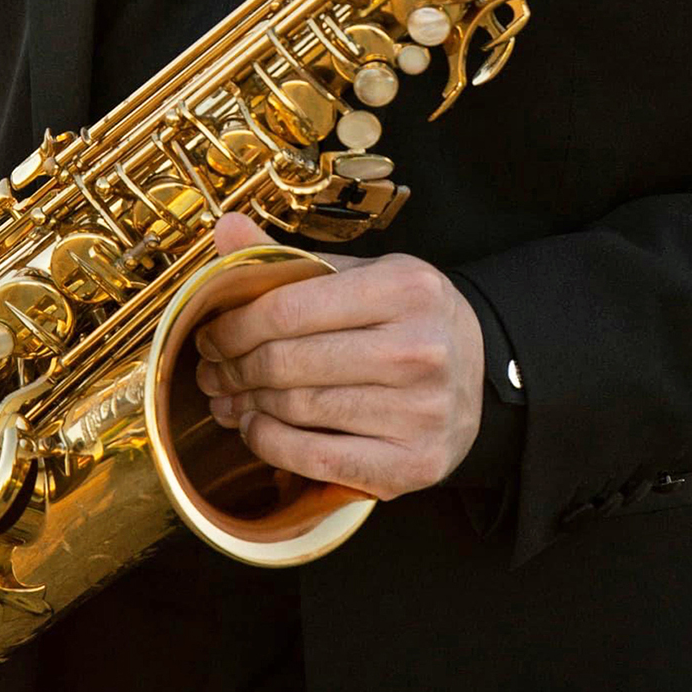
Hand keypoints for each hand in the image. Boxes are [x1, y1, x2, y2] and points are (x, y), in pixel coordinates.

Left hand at [194, 213, 483, 500]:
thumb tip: (225, 228)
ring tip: (226, 399)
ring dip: (247, 407)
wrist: (481, 375)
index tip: (210, 333)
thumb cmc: (408, 320)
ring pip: (299, 411)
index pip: (290, 307)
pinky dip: (273, 445)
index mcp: (406, 288)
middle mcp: (419, 349)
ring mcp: (422, 411)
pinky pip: (318, 459)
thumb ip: (294, 259)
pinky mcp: (415, 464)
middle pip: (288, 362)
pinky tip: (256, 429)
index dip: (235, 324)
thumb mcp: (365, 274)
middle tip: (211, 371)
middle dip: (234, 368)